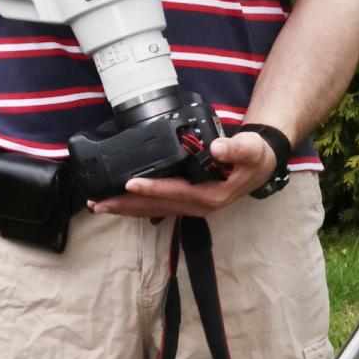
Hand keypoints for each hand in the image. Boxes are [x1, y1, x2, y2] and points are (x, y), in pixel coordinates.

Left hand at [89, 129, 278, 218]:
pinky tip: (120, 203)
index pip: (175, 192)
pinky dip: (137, 205)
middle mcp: (197, 205)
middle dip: (126, 205)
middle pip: (156, 207)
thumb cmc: (254, 157)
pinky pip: (157, 206)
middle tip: (98, 203)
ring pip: (153, 210)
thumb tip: (217, 148)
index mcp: (210, 195)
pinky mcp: (186, 201)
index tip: (130, 184)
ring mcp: (190, 206)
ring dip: (126, 208)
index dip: (153, 189)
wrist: (260, 166)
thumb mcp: (250, 149)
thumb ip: (236, 149)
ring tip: (99, 205)